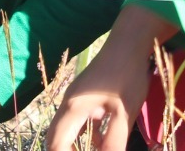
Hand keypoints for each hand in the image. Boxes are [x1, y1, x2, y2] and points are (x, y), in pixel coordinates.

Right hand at [46, 6, 177, 150]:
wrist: (129, 43)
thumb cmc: (127, 76)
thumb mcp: (123, 114)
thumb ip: (113, 142)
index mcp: (73, 109)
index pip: (56, 145)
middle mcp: (68, 104)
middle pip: (55, 138)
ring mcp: (75, 98)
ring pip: (66, 130)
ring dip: (73, 146)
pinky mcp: (84, 95)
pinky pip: (76, 121)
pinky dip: (83, 136)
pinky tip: (99, 143)